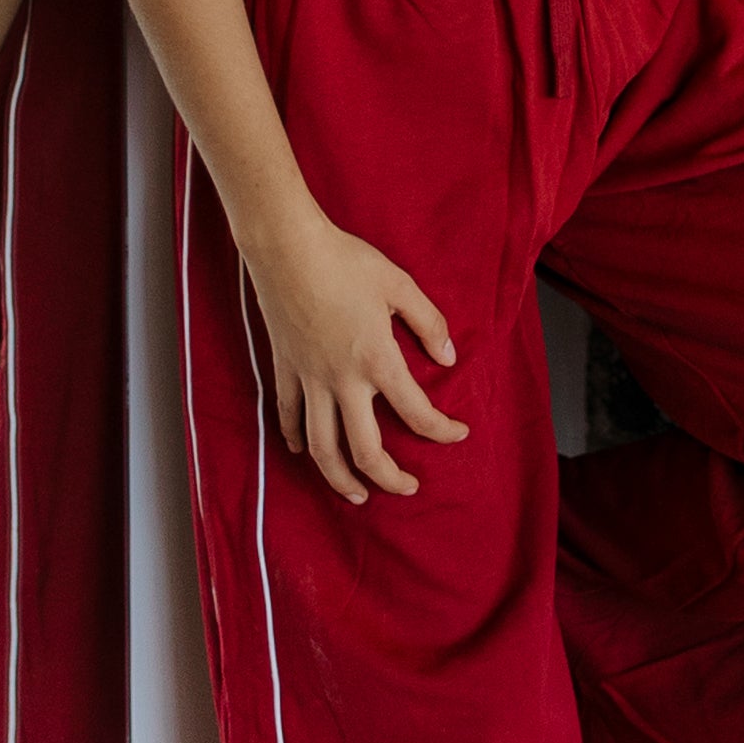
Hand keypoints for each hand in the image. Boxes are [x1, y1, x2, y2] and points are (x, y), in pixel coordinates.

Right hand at [241, 204, 465, 504]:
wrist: (287, 247)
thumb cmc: (346, 261)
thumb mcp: (400, 285)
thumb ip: (428, 323)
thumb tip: (448, 359)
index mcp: (377, 360)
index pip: (417, 414)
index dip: (443, 432)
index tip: (459, 434)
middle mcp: (342, 380)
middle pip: (364, 451)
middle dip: (388, 479)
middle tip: (407, 488)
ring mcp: (309, 379)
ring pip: (321, 447)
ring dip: (339, 479)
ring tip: (356, 495)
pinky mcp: (284, 369)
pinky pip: (289, 416)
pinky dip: (296, 439)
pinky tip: (304, 451)